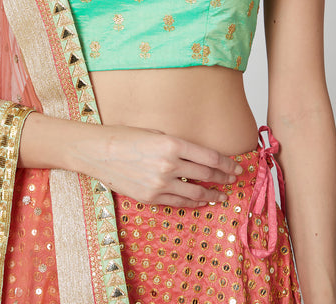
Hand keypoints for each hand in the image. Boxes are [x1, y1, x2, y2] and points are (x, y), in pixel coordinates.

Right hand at [72, 124, 242, 207]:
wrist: (98, 152)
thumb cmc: (126, 137)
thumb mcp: (157, 133)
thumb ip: (178, 145)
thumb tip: (199, 156)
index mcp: (172, 144)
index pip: (210, 157)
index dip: (227, 164)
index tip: (237, 167)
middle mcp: (169, 164)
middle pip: (207, 174)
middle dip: (224, 178)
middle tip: (234, 179)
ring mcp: (160, 183)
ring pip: (196, 192)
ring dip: (212, 194)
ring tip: (221, 195)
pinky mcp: (150, 197)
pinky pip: (178, 202)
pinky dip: (193, 202)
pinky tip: (201, 200)